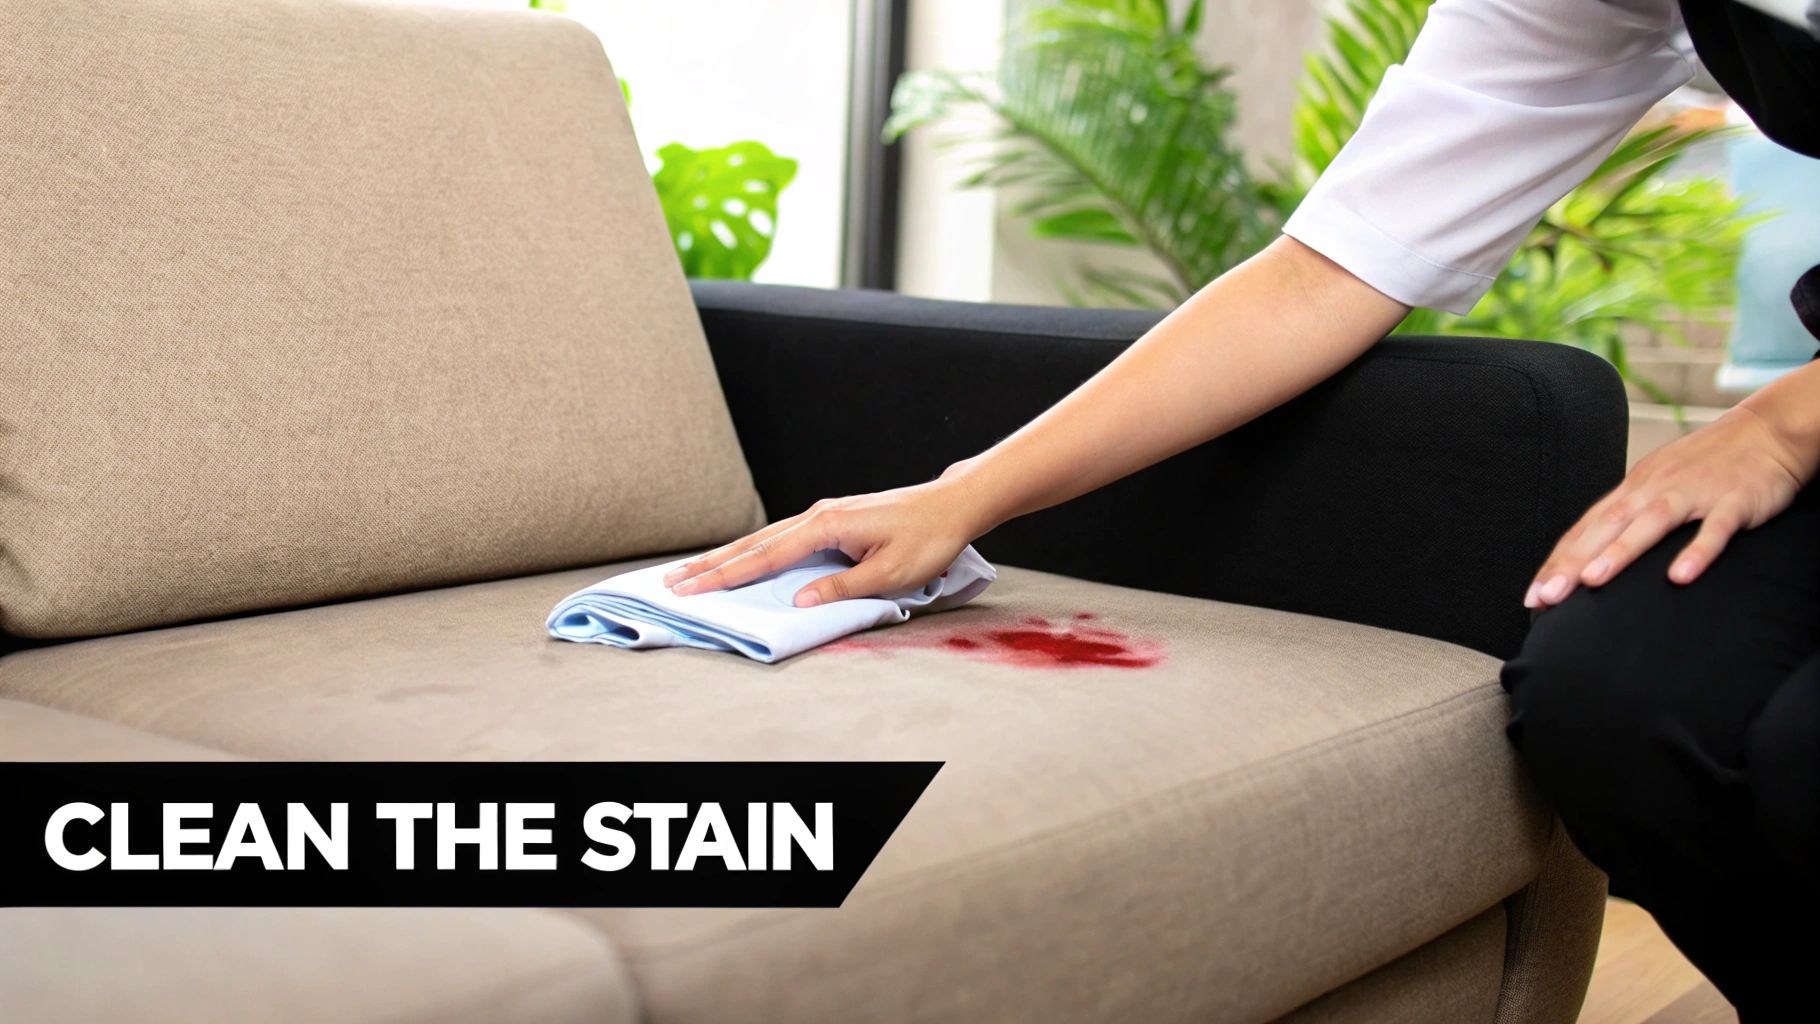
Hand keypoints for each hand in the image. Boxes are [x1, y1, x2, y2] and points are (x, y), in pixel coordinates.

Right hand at [662, 468, 991, 606]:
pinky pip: (781, 537)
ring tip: (692, 571)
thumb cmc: (927, 539)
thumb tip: (798, 601)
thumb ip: (841, 588)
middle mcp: (817, 515)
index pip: (765, 557)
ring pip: (763, 538)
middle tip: (671, 583)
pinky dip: (753, 549)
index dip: (726, 576)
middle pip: (753, 544)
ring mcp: (822, 514)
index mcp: (826, 526)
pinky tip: (740, 558)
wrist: (951, 505)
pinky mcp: (831, 519)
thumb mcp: (889, 572)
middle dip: (710, 564)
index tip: (691, 588)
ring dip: (726, 555)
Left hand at [1527, 404, 1811, 608]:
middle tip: (1545, 597)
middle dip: (1572, 563)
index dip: (1557, 562)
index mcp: (1633, 490)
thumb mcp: (1658, 486)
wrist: (1766, 431)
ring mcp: (1693, 493)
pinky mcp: (1733, 500)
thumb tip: (1592, 556)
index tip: (1533, 597)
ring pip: (1651, 523)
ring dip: (1619, 552)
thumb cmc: (1705, 465)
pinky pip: (1714, 528)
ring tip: (1592, 582)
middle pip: (1605, 527)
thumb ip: (1629, 518)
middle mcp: (1654, 489)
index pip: (1585, 529)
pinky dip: (1697, 551)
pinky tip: (1680, 577)